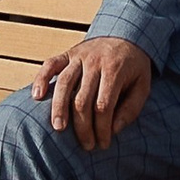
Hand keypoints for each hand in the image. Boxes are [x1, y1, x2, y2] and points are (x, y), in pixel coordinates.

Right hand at [32, 34, 154, 149]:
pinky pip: (50, 64)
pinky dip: (41, 79)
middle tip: (87, 146)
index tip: (103, 144)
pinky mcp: (67, 54)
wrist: (126, 33)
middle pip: (82, 99)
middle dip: (83, 127)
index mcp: (115, 69)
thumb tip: (113, 130)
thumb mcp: (143, 86)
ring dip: (59, 108)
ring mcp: (79, 56)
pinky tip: (36, 96)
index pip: (103, 105)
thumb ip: (131, 109)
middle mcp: (94, 61)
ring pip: (64, 84)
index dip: (102, 128)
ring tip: (59, 129)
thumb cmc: (134, 67)